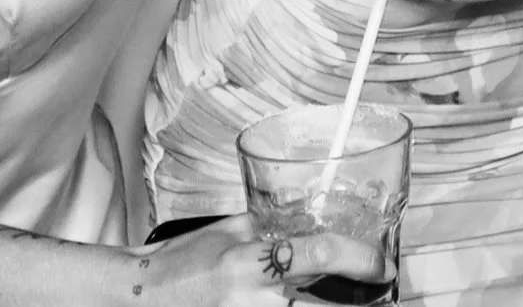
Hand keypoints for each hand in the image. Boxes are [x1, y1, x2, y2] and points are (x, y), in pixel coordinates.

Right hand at [139, 212, 388, 303]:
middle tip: (376, 294)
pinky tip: (303, 304)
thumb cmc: (179, 264)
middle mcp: (258, 299)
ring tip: (349, 300)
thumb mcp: (230, 231)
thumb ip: (270, 229)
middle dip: (361, 302)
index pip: (323, 254)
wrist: (141, 296)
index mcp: (254, 261)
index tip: (381, 264)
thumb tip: (307, 224)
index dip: (361, 259)